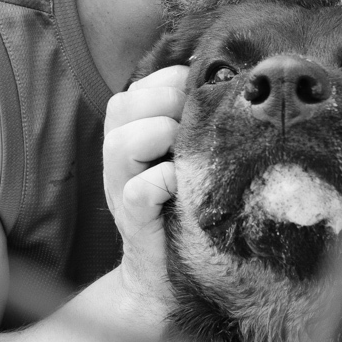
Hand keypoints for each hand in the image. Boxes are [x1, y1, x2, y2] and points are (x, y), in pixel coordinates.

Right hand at [103, 65, 187, 319]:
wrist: (169, 270)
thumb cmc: (186, 197)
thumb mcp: (188, 149)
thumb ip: (194, 113)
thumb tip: (224, 71)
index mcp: (129, 128)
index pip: (143, 84)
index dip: (176, 85)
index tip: (201, 106)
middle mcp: (117, 153)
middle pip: (125, 104)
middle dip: (168, 107)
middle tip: (193, 131)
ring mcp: (118, 186)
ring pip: (122, 142)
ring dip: (160, 139)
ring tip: (184, 158)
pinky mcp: (131, 220)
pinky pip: (137, 191)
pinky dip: (161, 183)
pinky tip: (181, 187)